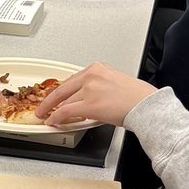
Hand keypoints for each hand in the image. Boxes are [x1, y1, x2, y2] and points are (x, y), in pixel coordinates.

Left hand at [35, 61, 154, 128]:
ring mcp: (89, 89)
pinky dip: (56, 117)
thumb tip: (88, 97)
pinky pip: (66, 111)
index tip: (54, 95)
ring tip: (47, 115)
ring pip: (63, 101)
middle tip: (42, 106)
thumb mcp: (115, 82)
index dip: (60, 90)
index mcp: (97, 68)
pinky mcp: (89, 104)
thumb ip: (98, 86)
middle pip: (63, 88)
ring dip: (52, 110)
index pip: (72, 79)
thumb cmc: (137, 97)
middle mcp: (91, 75)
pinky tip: (53, 121)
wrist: (146, 105)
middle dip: (49, 99)